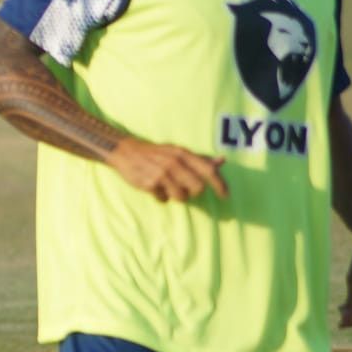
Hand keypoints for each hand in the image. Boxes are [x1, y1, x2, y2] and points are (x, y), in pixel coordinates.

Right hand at [105, 138, 228, 202]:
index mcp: (183, 154)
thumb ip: (201, 159)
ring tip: (167, 187)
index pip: (208, 171)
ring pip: (182, 197)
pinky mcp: (150, 184)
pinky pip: (163, 200)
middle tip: (184, 187)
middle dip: (193, 192)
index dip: (220, 185)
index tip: (226, 196)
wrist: (126, 151)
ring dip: (176, 195)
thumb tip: (223, 161)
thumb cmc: (157, 153)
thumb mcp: (178, 152)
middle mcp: (174, 163)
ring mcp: (161, 174)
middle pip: (198, 189)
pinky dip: (161, 197)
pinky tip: (155, 188)